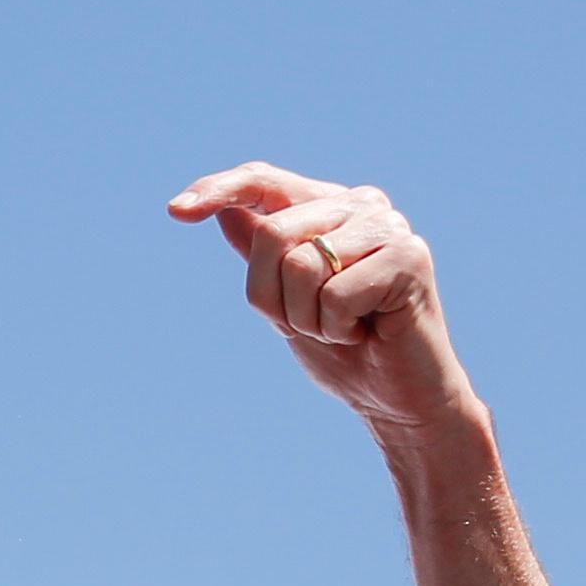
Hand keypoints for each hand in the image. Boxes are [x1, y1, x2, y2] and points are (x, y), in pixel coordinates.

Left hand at [166, 162, 476, 439]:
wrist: (400, 404)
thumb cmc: (347, 354)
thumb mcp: (286, 304)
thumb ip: (262, 257)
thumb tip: (228, 211)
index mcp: (329, 207)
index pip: (263, 181)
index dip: (218, 190)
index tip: (176, 211)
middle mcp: (360, 204)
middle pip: (272, 234)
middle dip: (274, 298)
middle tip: (312, 326)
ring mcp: (389, 227)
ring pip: (301, 264)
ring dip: (308, 318)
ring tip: (343, 330)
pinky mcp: (409, 257)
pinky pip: (335, 293)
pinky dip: (337, 328)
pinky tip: (366, 334)